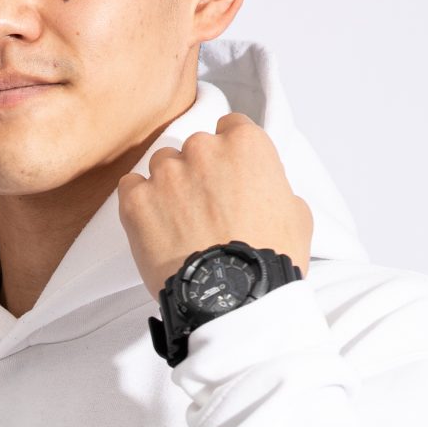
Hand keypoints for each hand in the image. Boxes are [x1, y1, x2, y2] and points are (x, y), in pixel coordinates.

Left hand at [116, 114, 312, 299]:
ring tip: (181, 223)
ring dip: (169, 187)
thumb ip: (275, 186)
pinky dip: (140, 202)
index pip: (231, 127)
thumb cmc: (267, 260)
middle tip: (207, 209)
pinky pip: (131, 187)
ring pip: (162, 165)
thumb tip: (264, 188)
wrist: (232, 298)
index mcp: (246, 145)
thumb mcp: (296, 215)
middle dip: (200, 172)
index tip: (227, 174)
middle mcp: (204, 149)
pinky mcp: (137, 200)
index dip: (230, 154)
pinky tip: (154, 225)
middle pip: (195, 148)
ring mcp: (167, 173)